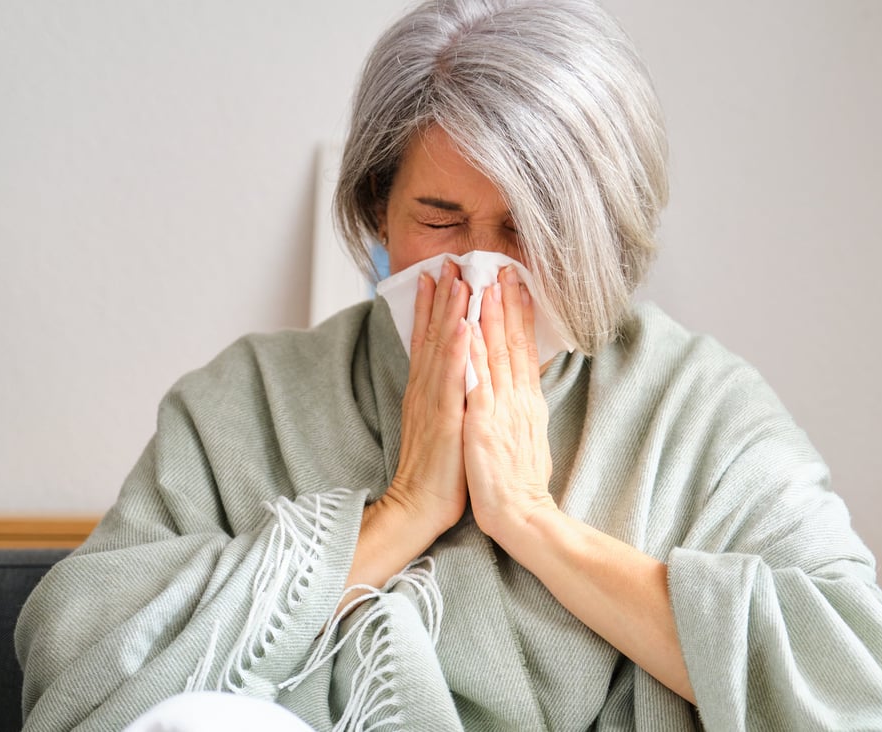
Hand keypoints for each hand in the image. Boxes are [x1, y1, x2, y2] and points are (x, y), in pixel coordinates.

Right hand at [383, 258, 471, 532]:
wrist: (419, 506)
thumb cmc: (437, 470)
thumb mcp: (442, 423)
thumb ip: (446, 395)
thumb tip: (457, 372)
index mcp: (426, 391)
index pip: (429, 340)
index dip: (433, 307)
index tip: (438, 275)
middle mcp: (425, 390)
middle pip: (432, 334)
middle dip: (441, 296)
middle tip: (448, 260)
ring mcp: (432, 401)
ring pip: (440, 348)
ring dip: (448, 312)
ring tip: (456, 279)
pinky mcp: (444, 417)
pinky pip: (450, 377)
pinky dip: (455, 349)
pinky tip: (461, 326)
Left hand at [463, 266, 557, 541]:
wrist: (517, 516)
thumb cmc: (514, 483)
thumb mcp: (523, 437)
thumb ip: (520, 408)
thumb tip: (519, 388)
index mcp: (524, 402)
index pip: (522, 350)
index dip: (519, 316)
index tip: (516, 285)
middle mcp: (515, 399)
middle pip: (510, 342)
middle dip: (505, 303)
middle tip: (502, 267)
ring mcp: (499, 409)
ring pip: (494, 353)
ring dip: (489, 315)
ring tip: (484, 282)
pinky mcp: (482, 422)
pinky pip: (476, 379)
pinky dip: (473, 350)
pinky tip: (468, 326)